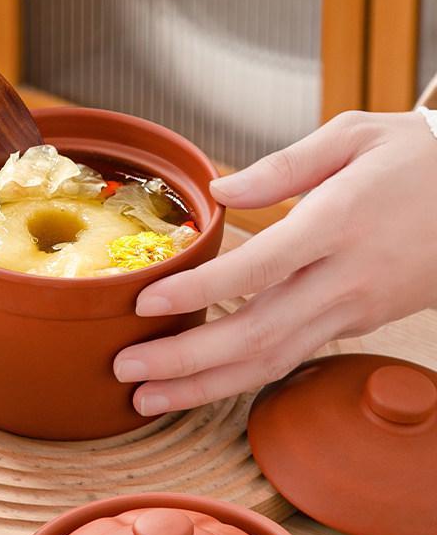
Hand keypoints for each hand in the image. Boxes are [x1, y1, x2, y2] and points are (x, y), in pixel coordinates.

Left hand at [115, 110, 436, 415]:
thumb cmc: (417, 158)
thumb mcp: (355, 135)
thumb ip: (283, 165)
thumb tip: (220, 189)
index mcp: (338, 224)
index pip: (258, 267)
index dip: (199, 291)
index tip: (145, 303)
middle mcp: (344, 280)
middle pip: (257, 335)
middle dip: (186, 361)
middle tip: (127, 372)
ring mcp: (351, 309)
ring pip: (272, 361)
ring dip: (206, 386)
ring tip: (148, 399)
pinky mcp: (353, 322)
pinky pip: (290, 356)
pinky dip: (240, 376)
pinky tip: (199, 382)